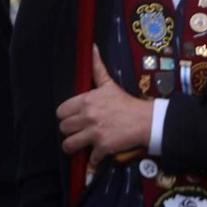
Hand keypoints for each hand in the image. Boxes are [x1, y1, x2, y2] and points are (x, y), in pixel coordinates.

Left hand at [56, 49, 152, 169]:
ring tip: (80, 145)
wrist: (146, 120)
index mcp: (86, 100)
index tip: (73, 118)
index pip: (60, 112)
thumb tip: (92, 47)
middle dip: (69, 131)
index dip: (65, 116)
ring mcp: (94, 133)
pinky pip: (89, 158)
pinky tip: (97, 154)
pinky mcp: (103, 147)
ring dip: (74, 146)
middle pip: (63, 128)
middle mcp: (87, 116)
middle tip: (78, 131)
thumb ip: (97, 67)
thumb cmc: (126, 102)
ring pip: (69, 144)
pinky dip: (93, 159)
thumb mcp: (108, 84)